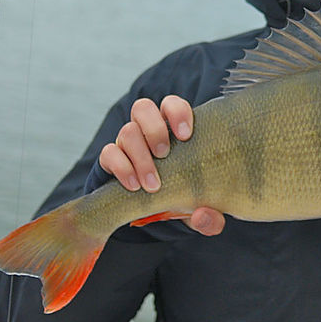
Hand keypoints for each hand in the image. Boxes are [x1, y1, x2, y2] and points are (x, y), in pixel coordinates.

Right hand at [98, 95, 224, 235]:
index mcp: (175, 129)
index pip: (172, 104)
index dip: (177, 112)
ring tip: (153, 184)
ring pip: (126, 131)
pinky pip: (109, 153)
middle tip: (165, 154)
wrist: (157, 211)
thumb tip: (202, 216)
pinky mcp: (112, 160)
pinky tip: (135, 188)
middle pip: (143, 108)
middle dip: (154, 129)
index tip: (186, 135)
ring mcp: (129, 143)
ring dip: (140, 156)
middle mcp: (149, 130)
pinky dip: (121, 168)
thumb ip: (211, 217)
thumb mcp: (204, 208)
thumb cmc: (187, 197)